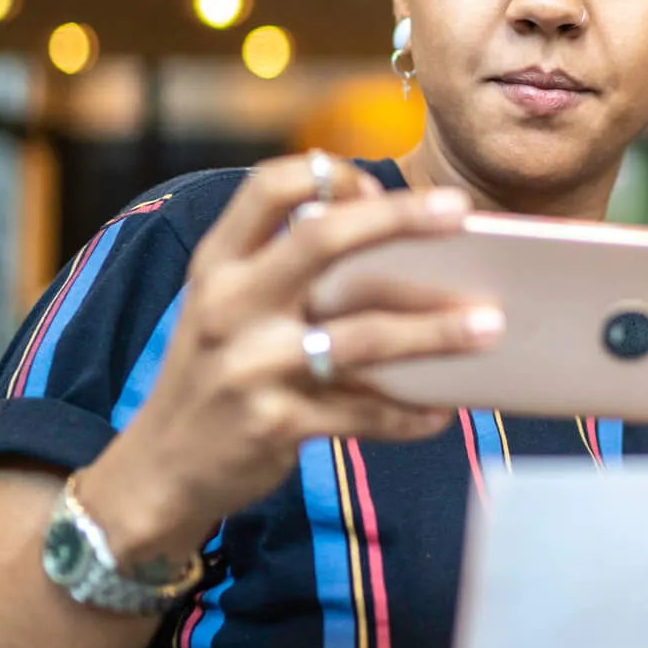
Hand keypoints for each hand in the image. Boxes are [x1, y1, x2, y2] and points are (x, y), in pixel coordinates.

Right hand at [76, 154, 502, 565]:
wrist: (157, 472)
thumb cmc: (215, 374)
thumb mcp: (228, 310)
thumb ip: (287, 272)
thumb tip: (403, 251)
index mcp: (218, 265)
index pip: (269, 187)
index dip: (330, 175)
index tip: (379, 184)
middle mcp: (230, 306)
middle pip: (321, 241)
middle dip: (398, 220)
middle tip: (461, 212)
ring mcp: (250, 367)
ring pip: (361, 337)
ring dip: (433, 331)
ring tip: (489, 324)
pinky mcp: (274, 426)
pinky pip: (363, 414)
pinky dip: (411, 413)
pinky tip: (445, 410)